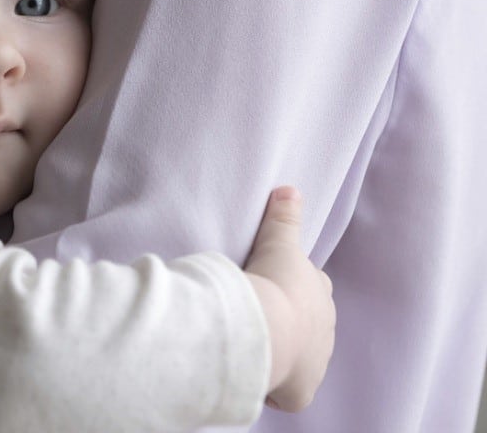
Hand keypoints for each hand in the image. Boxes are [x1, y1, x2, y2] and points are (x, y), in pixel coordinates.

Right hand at [244, 187, 334, 412]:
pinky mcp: (301, 392)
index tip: (274, 287)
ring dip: (284, 353)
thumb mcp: (278, 243)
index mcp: (320, 295)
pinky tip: (256, 379)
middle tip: (262, 318)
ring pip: (301, 358)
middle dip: (292, 322)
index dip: (293, 288)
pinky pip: (289, 392)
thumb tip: (289, 189)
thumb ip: (283, 217)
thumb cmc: (274, 283)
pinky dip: (276, 388)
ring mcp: (315, 363)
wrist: (270, 327)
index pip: (312, 289)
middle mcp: (325, 331)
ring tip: (257, 347)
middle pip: (310, 325)